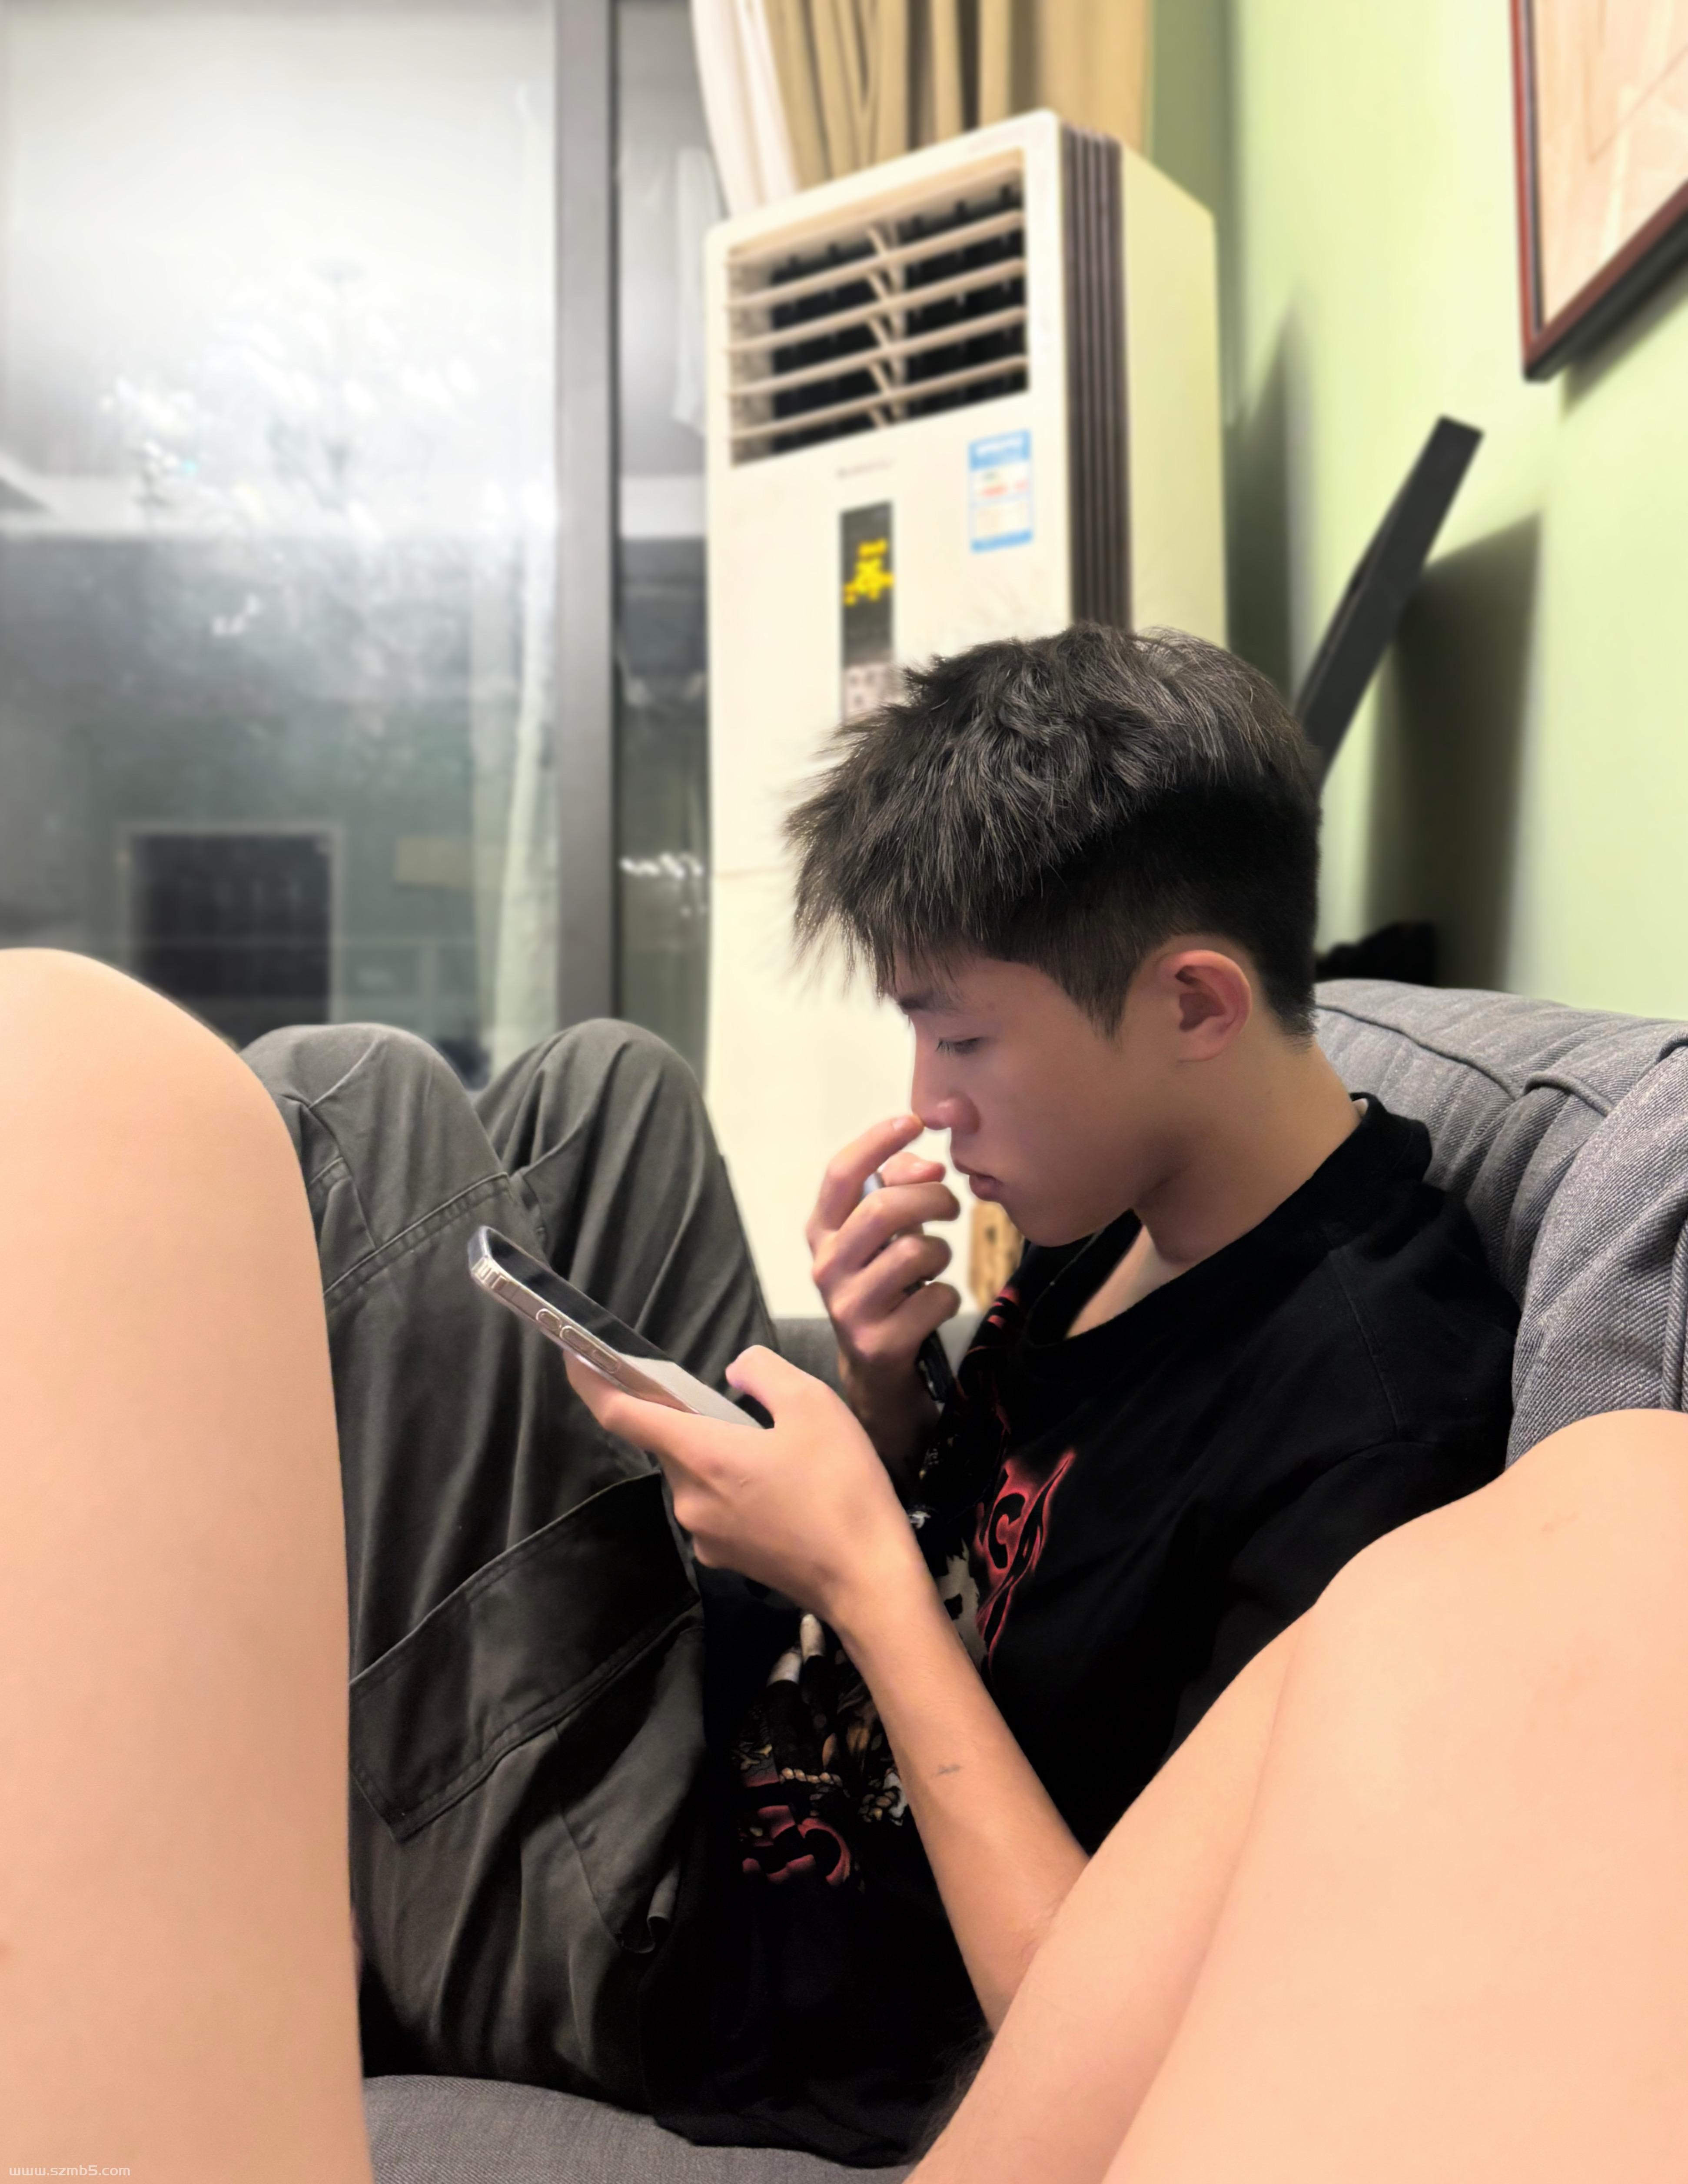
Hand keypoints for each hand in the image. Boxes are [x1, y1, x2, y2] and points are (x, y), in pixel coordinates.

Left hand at [563, 1345, 928, 1631]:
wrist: (869, 1581)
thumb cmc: (843, 1488)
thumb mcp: (813, 1404)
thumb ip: (764, 1372)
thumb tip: (735, 1373)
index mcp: (702, 1456)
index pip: (624, 1415)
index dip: (593, 1383)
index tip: (573, 1358)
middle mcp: (689, 1498)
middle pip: (670, 1444)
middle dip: (693, 1419)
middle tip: (745, 1409)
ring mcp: (705, 1535)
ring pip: (697, 1476)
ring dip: (721, 1455)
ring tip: (781, 1452)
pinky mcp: (726, 1559)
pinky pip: (717, 1507)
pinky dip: (736, 1488)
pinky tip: (784, 1490)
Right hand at [807, 1115, 960, 1478]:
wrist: (876, 1375)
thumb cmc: (885, 1290)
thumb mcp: (882, 1238)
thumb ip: (897, 1190)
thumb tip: (926, 1164)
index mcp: (822, 1234)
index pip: (840, 1175)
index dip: (877, 1141)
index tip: (914, 1121)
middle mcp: (826, 1268)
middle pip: (882, 1211)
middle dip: (930, 1199)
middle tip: (951, 1206)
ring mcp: (849, 1308)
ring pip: (915, 1253)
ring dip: (942, 1253)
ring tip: (935, 1266)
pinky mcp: (879, 1343)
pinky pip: (936, 1298)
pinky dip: (948, 1296)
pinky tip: (934, 1306)